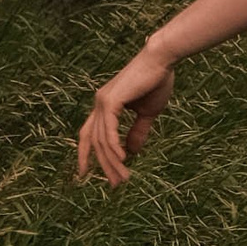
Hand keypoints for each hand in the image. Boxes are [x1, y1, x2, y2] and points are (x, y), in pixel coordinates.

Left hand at [76, 48, 174, 184]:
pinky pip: (109, 130)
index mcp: (104, 105)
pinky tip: (122, 160)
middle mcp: (99, 103)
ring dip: (113, 161)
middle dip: (104, 165)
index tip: (84, 175)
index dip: (85, 154)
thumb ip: (138, 131)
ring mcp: (102, 101)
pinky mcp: (111, 101)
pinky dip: (114, 147)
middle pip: (96, 142)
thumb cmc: (157, 82)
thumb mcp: (147, 113)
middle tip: (115, 184)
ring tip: (123, 178)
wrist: (162, 61)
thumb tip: (132, 152)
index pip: (89, 134)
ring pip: (103, 140)